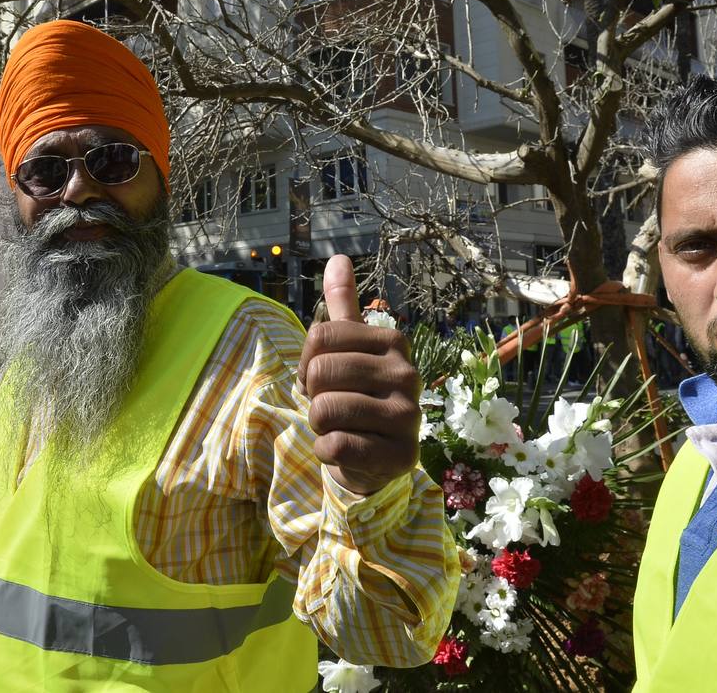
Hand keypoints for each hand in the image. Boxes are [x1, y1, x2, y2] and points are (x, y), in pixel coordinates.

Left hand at [299, 255, 420, 495]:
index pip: (319, 336)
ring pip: (325, 410)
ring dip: (320, 425)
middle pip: (319, 372)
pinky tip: (347, 450)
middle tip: (333, 406)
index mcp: (393, 341)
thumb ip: (342, 305)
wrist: (374, 458)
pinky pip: (336, 446)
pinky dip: (328, 451)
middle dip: (313, 395)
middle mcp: (408, 375)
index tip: (325, 378)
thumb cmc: (355, 395)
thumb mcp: (347, 349)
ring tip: (342, 427)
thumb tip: (338, 258)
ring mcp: (409, 417)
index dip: (307, 361)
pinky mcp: (402, 456)